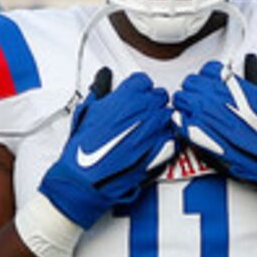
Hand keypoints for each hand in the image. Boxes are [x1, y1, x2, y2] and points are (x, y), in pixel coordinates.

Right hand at [36, 70, 177, 227]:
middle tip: (140, 112)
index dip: (138, 89)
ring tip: (146, 129)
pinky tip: (154, 142)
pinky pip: (172, 137)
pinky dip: (166, 138)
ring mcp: (154, 130)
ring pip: (168, 115)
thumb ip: (100, 91)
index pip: (143, 81)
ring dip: (159, 119)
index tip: (134, 96)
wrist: (86, 179)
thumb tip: (104, 78)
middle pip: (159, 95)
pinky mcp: (161, 150)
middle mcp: (143, 110)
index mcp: (125, 97)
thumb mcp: (87, 112)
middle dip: (151, 102)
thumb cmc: (84, 149)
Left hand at [171, 56, 256, 215]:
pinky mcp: (198, 133)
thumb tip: (250, 61)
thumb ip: (255, 76)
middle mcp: (216, 96)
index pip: (207, 70)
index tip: (210, 86)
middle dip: (193, 90)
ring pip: (180, 99)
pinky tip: (188, 125)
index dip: (207, 79)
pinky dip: (180, 121)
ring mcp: (205, 114)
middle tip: (198, 100)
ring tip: (191, 113)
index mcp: (232, 85)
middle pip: (190, 82)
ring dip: (184, 105)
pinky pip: (177, 119)